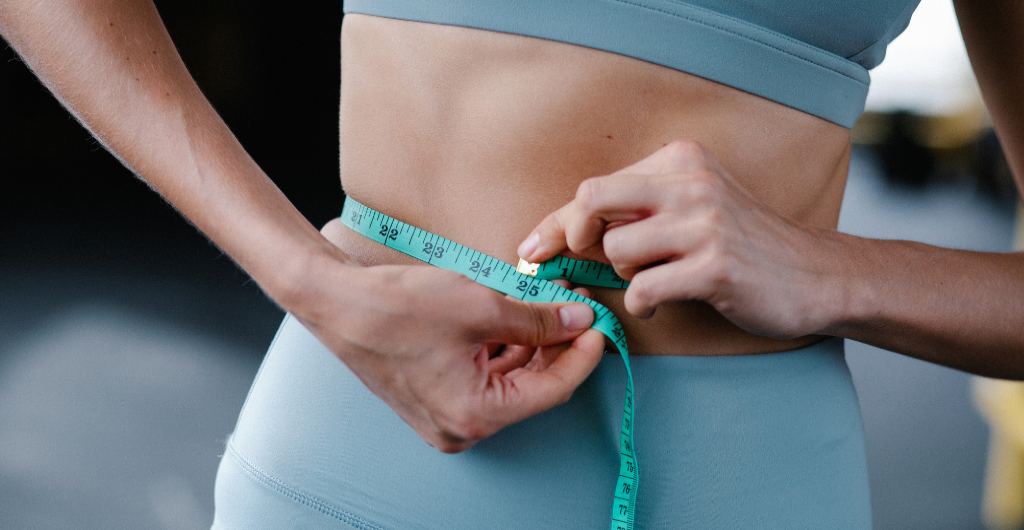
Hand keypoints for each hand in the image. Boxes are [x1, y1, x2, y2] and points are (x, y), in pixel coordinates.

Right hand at [290, 235, 605, 452]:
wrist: (335, 302)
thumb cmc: (398, 307)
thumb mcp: (481, 306)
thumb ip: (537, 318)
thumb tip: (578, 320)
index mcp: (475, 415)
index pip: (552, 390)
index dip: (582, 355)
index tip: (599, 325)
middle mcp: (462, 426)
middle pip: (531, 388)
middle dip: (557, 347)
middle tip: (576, 309)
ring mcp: (446, 416)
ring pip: (509, 382)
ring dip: (531, 346)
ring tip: (547, 305)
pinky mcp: (435, 398)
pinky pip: (483, 379)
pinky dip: (503, 350)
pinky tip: (514, 317)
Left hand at [515, 140, 840, 338]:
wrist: (815, 275)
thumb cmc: (740, 245)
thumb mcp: (692, 208)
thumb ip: (636, 212)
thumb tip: (556, 237)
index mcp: (680, 160)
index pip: (595, 187)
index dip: (556, 223)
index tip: (531, 249)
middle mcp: (691, 182)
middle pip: (592, 201)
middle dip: (572, 235)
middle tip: (581, 261)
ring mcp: (705, 223)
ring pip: (616, 251)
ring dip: (625, 275)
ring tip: (654, 279)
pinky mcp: (716, 266)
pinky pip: (644, 289)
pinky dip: (643, 304)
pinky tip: (663, 303)